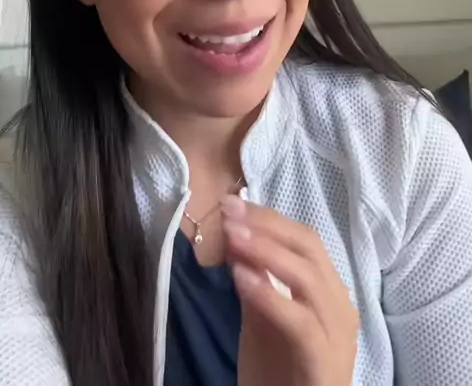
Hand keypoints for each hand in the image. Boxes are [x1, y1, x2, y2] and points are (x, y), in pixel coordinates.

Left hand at [221, 196, 358, 385]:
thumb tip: (235, 233)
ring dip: (266, 252)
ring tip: (232, 237)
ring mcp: (338, 335)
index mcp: (330, 293)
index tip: (232, 203)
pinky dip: (270, 296)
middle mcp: (341, 308)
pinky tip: (241, 279)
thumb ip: (254, 278)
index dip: (269, 217)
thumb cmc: (277, 373)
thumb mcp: (261, 318)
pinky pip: (301, 322)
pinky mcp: (325, 363)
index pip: (305, 240)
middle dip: (267, 225)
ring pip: (309, 278)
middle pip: (310, 249)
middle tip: (230, 212)